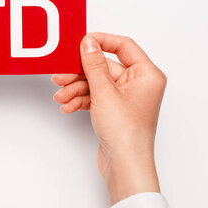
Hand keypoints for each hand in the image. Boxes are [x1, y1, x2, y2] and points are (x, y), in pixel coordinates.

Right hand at [52, 33, 165, 203]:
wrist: (125, 165)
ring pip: (96, 83)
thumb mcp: (104, 92)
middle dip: (79, 73)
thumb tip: (88, 43)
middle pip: (104, 67)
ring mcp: (126, 98)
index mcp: (147, 74)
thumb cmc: (126, 133)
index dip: (100, 42)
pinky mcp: (115, 110)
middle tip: (60, 76)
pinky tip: (68, 106)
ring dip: (76, 89)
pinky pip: (95, 97)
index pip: (123, 46)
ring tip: (61, 97)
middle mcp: (139, 84)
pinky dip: (81, 100)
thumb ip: (94, 64)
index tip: (80, 42)